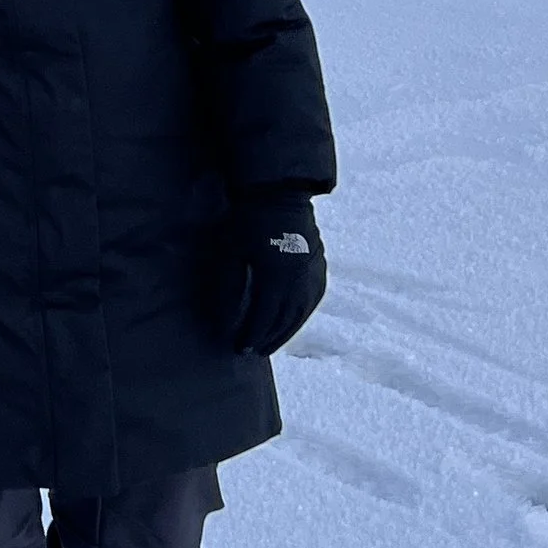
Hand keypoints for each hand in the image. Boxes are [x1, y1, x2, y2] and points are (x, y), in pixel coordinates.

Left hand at [219, 197, 326, 355]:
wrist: (279, 195)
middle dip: (268, 339)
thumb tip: (227, 319)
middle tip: (253, 351)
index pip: (264, 317)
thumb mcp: (232, 254)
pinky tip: (291, 323)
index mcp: (276, 278)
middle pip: (284, 321)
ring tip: (270, 344)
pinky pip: (312, 300)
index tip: (240, 349)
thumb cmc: (247, 223)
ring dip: (286, 333)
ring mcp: (313, 275)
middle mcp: (299, 281)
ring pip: (301, 314)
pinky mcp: (320, 268)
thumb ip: (231, 288)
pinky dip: (301, 316)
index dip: (252, 336)